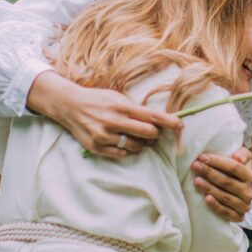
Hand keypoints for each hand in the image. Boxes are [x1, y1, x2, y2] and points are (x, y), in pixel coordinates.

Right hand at [28, 71, 182, 159]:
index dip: (169, 122)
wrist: (70, 106)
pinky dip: (128, 150)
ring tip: (139, 138)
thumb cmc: (98, 100)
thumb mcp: (117, 98)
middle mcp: (113, 121)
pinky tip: (126, 143)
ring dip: (142, 144)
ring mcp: (104, 136)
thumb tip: (157, 120)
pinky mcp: (97, 147)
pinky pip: (122, 154)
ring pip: (135, 146)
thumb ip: (136, 109)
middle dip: (155, 134)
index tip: (181, 125)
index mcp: (121, 106)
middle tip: (155, 133)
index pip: (152, 116)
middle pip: (147, 133)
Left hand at [191, 148, 251, 222]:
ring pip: (225, 197)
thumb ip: (242, 153)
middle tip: (195, 166)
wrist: (238, 193)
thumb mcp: (242, 159)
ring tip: (196, 180)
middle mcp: (249, 192)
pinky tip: (206, 198)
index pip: (234, 167)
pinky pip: (225, 212)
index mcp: (250, 176)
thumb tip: (237, 156)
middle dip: (209, 172)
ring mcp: (244, 206)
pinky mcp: (238, 217)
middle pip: (227, 182)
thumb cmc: (235, 172)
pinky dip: (215, 206)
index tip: (202, 157)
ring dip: (209, 188)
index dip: (218, 161)